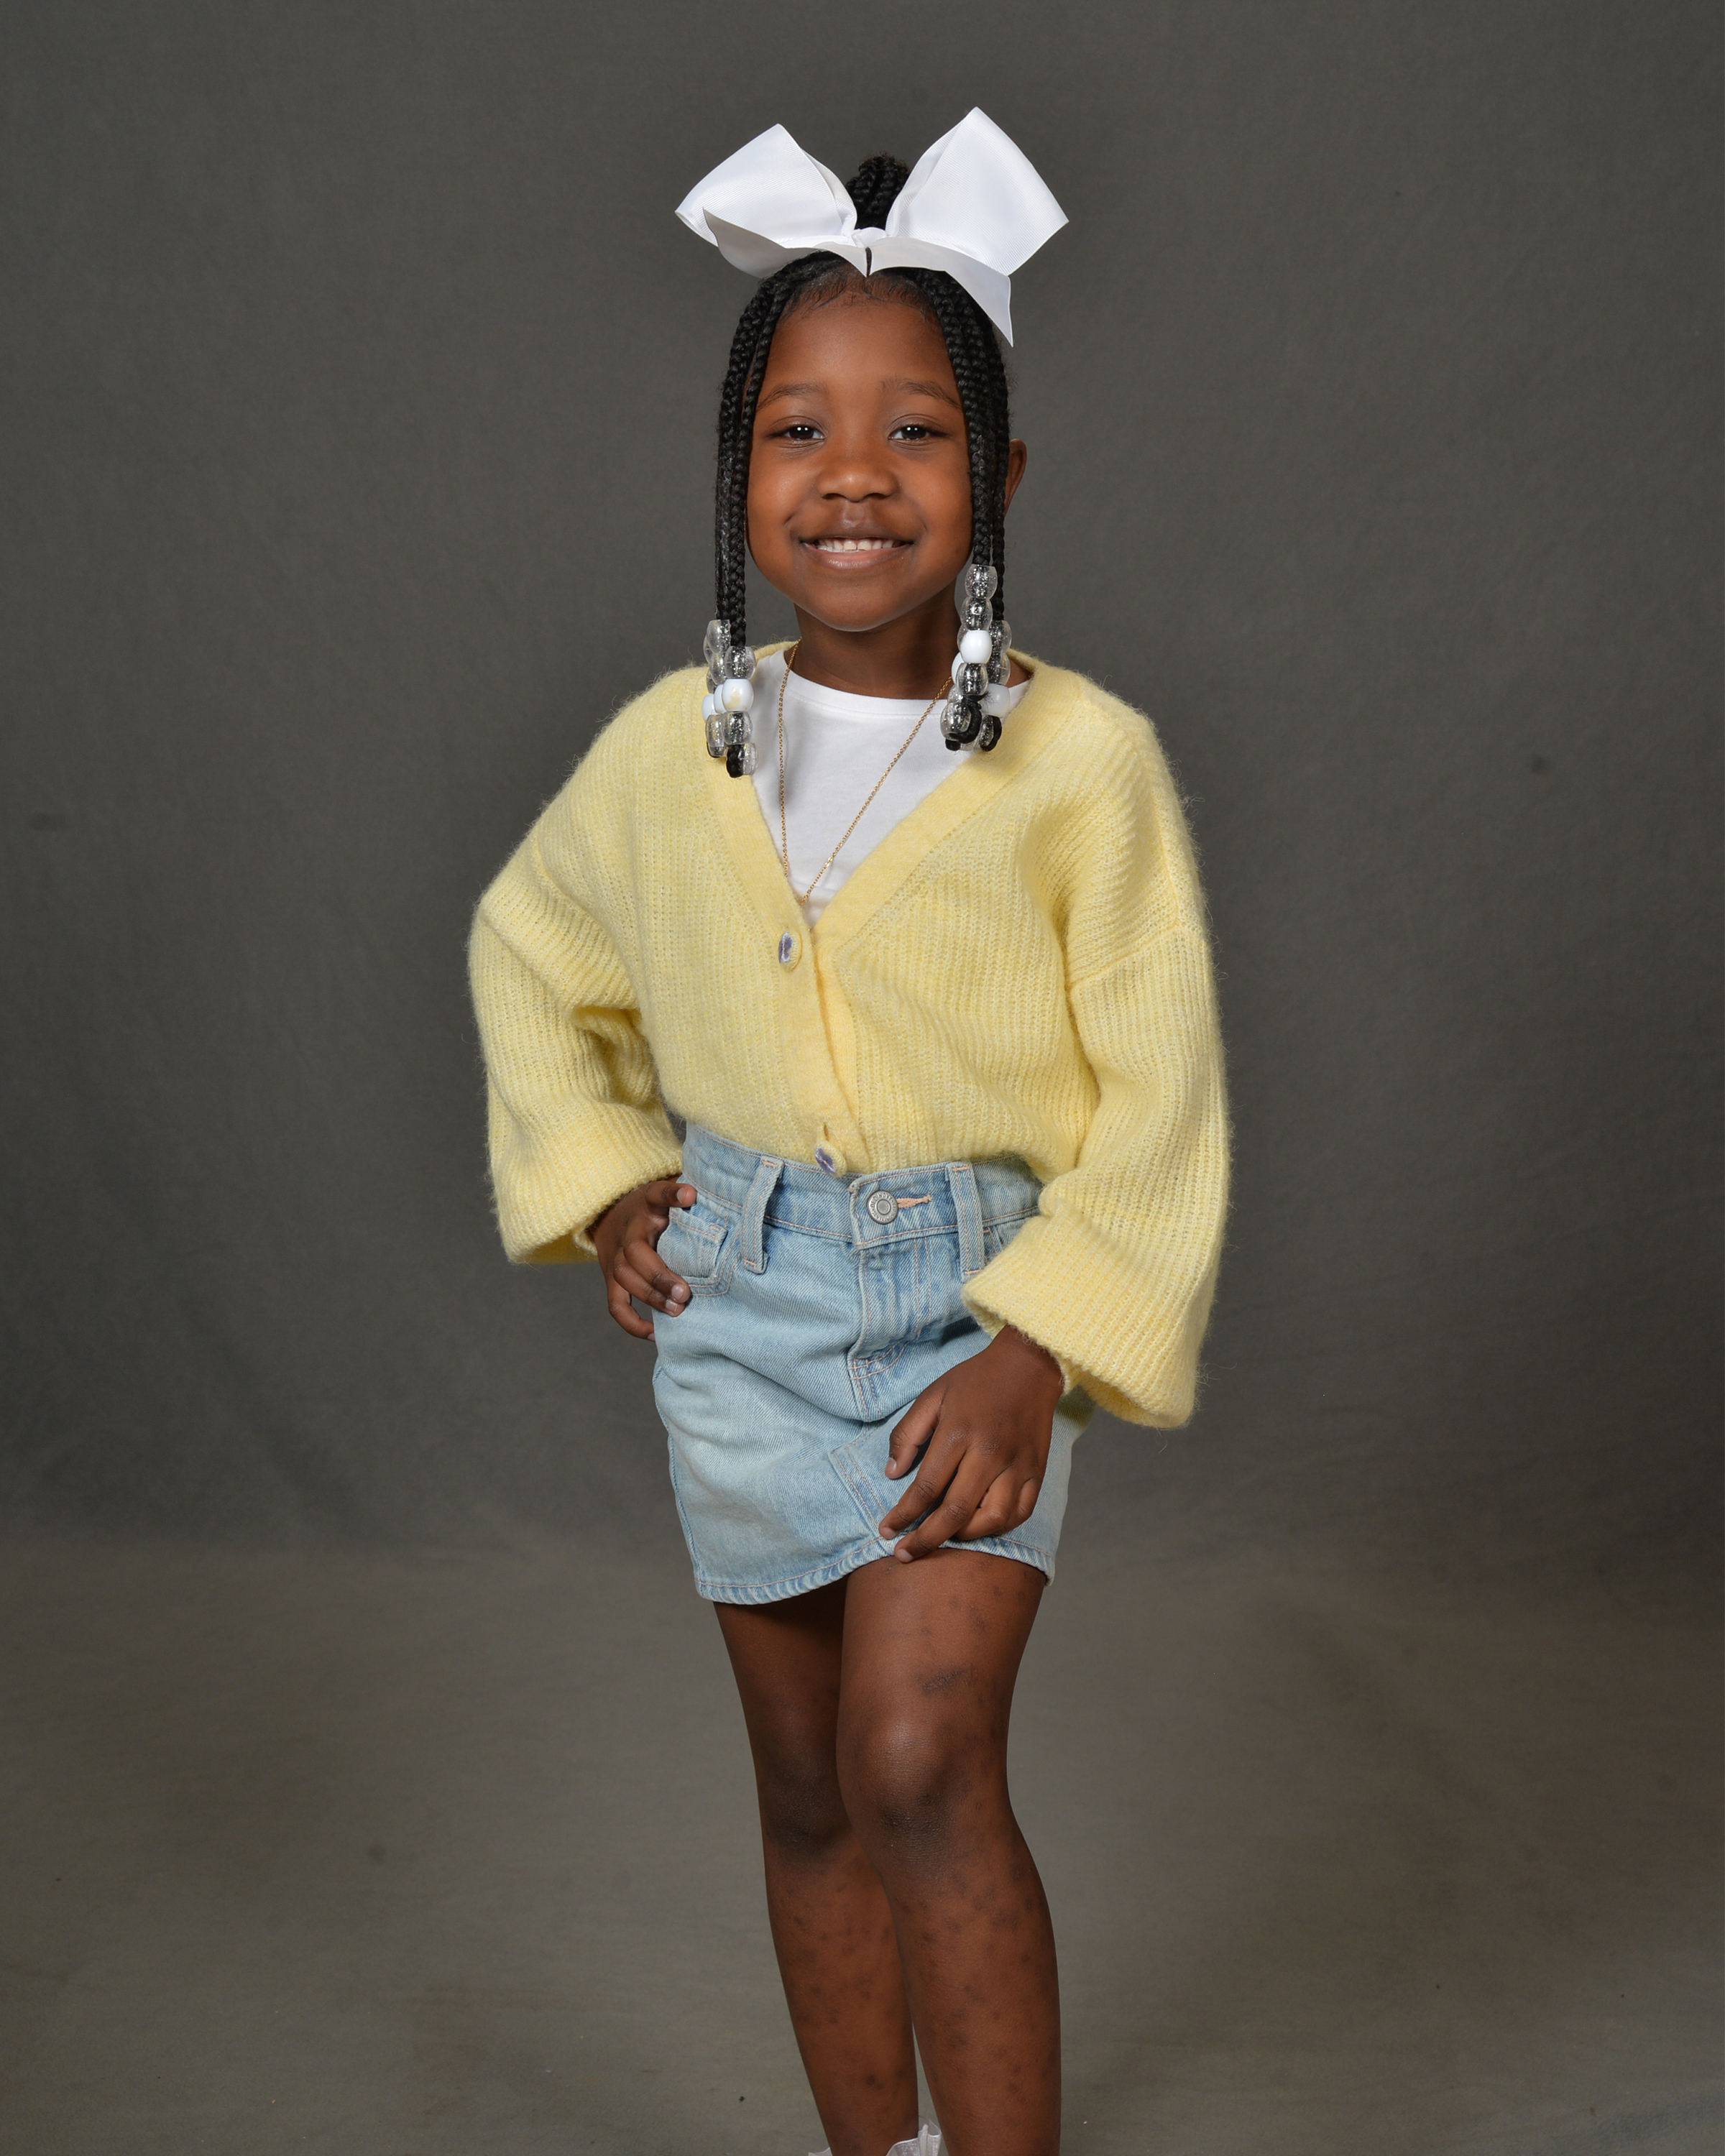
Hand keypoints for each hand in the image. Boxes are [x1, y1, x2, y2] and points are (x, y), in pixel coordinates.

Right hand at [592, 1178, 695, 1340]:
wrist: (610, 1216)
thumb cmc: (652, 1209)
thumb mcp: (668, 1195)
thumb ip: (689, 1196)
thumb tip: (722, 1193)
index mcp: (647, 1204)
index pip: (657, 1194)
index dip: (672, 1194)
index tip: (690, 1194)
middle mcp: (628, 1230)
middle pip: (634, 1251)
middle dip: (658, 1275)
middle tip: (685, 1293)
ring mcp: (615, 1256)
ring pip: (623, 1277)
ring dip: (650, 1297)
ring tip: (678, 1310)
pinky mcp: (611, 1279)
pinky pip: (616, 1304)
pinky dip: (632, 1323)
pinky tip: (656, 1333)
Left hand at [878, 1326, 1063, 1561]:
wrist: (1028, 1366)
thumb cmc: (975, 1380)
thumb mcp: (933, 1395)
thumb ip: (908, 1433)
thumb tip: (892, 1473)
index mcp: (959, 1433)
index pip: (926, 1487)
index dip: (903, 1515)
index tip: (886, 1531)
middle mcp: (989, 1454)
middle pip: (955, 1512)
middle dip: (925, 1539)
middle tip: (904, 1554)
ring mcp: (1017, 1466)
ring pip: (990, 1520)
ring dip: (963, 1536)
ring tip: (944, 1536)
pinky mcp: (1036, 1472)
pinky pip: (1019, 1513)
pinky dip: (998, 1527)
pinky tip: (979, 1526)